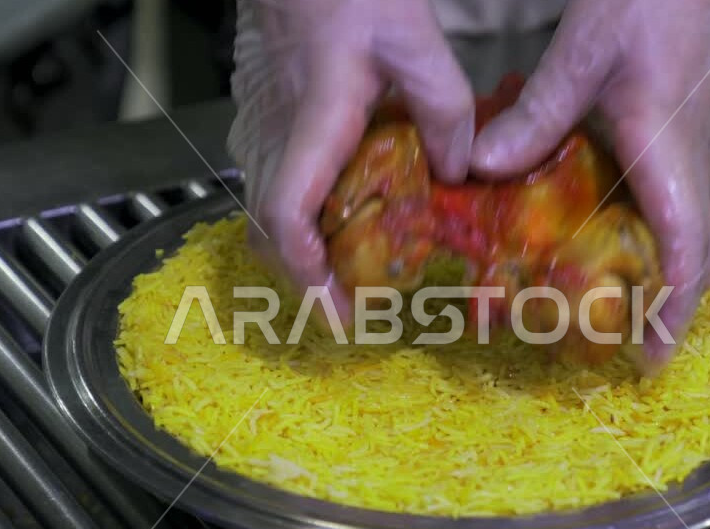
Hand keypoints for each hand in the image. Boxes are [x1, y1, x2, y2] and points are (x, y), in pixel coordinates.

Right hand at [227, 0, 475, 320]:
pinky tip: (327, 217)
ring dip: (294, 252)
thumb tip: (459, 174)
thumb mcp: (415, 39)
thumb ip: (444, 107)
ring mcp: (253, 124)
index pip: (289, 213)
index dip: (308, 273)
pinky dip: (288, 218)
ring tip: (340, 274)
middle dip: (304, 280)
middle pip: (266, 230)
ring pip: (257, 210)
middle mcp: (272, 131)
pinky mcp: (250, 116)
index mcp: (315, 118)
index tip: (340, 309)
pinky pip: (259, 184)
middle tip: (349, 309)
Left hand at [468, 0, 709, 372]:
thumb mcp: (581, 58)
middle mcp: (689, 171)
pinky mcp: (678, 148)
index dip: (673, 312)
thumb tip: (479, 169)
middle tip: (633, 351)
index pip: (686, 252)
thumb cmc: (649, 8)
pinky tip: (609, 249)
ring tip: (620, 315)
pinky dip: (652, 247)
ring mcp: (688, 161)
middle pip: (696, 259)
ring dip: (663, 283)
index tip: (652, 357)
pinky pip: (673, 213)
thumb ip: (535, 117)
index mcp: (669, 159)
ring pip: (688, 239)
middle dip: (671, 312)